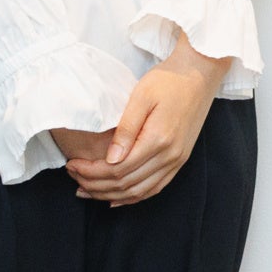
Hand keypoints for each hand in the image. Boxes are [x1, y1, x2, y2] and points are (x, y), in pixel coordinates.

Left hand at [63, 35, 231, 206]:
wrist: (199, 73)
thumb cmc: (168, 80)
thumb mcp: (142, 96)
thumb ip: (126, 129)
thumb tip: (110, 160)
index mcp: (159, 140)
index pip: (118, 170)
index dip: (91, 172)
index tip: (72, 165)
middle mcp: (170, 156)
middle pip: (126, 184)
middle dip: (96, 185)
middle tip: (74, 178)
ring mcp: (177, 160)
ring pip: (139, 192)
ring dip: (111, 195)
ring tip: (87, 190)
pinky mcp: (180, 159)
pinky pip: (155, 188)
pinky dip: (133, 197)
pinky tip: (116, 197)